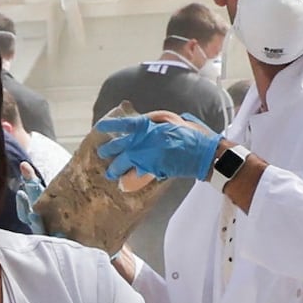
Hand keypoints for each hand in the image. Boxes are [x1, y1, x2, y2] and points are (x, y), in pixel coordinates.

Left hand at [91, 112, 224, 184]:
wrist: (203, 153)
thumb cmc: (192, 134)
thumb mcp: (174, 120)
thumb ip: (158, 121)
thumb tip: (148, 123)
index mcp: (149, 126)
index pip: (124, 124)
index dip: (111, 125)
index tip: (99, 128)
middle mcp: (143, 140)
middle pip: (119, 146)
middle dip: (109, 150)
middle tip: (102, 153)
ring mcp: (147, 156)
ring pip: (125, 162)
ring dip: (117, 168)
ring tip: (111, 173)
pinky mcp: (153, 169)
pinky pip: (137, 174)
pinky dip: (131, 177)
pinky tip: (125, 182)